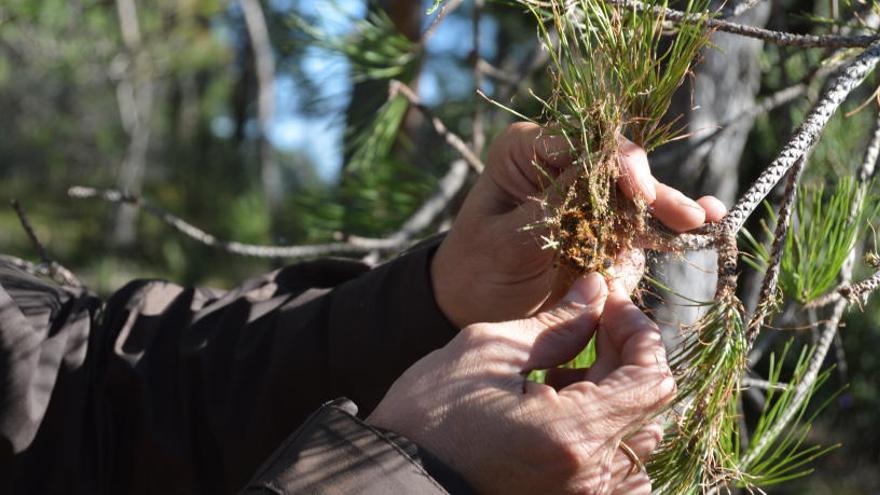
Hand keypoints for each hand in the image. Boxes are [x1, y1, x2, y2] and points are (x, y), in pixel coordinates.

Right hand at [368, 273, 673, 494]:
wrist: (396, 475)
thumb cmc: (429, 414)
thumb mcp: (488, 350)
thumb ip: (556, 323)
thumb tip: (596, 291)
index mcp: (573, 435)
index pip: (651, 377)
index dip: (636, 331)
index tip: (606, 305)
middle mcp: (590, 476)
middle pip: (646, 405)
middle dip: (621, 354)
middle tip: (584, 324)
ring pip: (633, 436)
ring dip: (612, 393)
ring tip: (564, 371)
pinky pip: (614, 468)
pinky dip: (600, 431)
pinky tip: (558, 409)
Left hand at [432, 122, 726, 326]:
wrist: (474, 306)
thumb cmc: (475, 270)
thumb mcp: (504, 241)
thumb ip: (548, 209)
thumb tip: (594, 172)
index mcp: (526, 151)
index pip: (581, 140)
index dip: (616, 160)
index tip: (637, 189)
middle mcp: (561, 165)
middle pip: (618, 166)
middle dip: (652, 191)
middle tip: (686, 215)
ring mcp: (586, 196)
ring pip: (636, 196)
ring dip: (668, 210)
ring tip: (704, 221)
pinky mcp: (602, 228)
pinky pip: (637, 227)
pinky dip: (664, 233)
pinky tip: (699, 231)